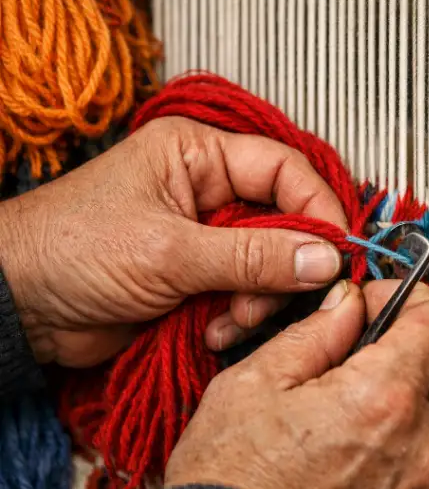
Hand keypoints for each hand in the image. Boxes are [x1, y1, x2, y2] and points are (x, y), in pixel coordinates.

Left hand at [0, 117, 348, 366]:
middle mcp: (209, 191)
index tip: (337, 251)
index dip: (317, 209)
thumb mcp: (170, 250)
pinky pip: (245, 295)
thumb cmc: (74, 251)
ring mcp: (206, 238)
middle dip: (281, 268)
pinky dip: (239, 317)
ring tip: (228, 321)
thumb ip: (253, 256)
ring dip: (258, 300)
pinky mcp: (200, 278)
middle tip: (266, 300)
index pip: (284, 171)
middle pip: (283, 223)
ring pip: (269, 265)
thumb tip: (325, 258)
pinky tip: (212, 332)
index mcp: (200, 155)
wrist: (19, 308)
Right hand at [164, 280, 428, 488]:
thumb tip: (350, 302)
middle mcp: (417, 444)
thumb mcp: (256, 383)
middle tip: (344, 366)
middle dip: (395, 358)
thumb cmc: (231, 472)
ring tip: (339, 421)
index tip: (379, 303)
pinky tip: (350, 455)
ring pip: (428, 419)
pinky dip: (396, 448)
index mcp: (381, 397)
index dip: (411, 301)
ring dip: (396, 406)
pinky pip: (422, 462)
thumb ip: (317, 333)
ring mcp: (422, 485)